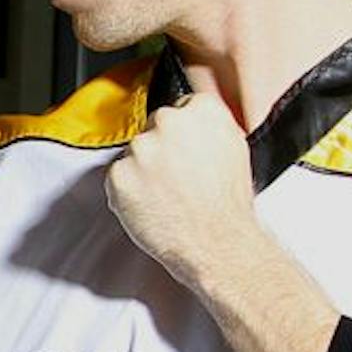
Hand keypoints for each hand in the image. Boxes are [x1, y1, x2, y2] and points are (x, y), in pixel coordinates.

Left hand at [105, 87, 259, 291]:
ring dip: (142, 172)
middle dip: (159, 151)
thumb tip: (193, 123)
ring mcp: (141, 148)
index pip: (179, 109)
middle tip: (176, 180)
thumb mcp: (234, 149)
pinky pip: (117, 178)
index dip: (181, 136)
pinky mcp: (118, 174)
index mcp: (202, 110)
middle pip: (153, 129)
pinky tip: (151, 206)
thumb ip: (209, 128)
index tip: (184, 151)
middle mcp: (169, 122)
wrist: (216, 242)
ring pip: (133, 154)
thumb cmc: (227, 205)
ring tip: (167, 196)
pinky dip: (127, 192)